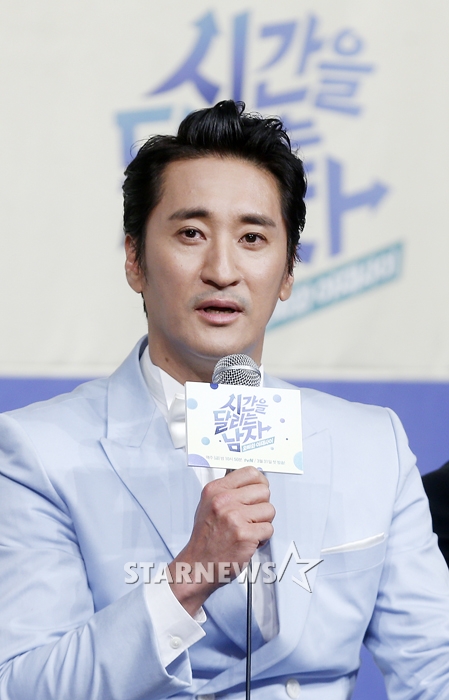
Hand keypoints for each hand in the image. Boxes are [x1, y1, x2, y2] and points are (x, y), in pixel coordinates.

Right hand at [168, 466, 274, 615]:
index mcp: (215, 490)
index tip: (258, 491)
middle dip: (262, 505)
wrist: (198, 566)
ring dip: (263, 523)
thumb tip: (253, 480)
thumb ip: (229, 490)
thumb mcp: (208, 505)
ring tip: (248, 529)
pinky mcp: (244, 535)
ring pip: (269, 510)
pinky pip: (269, 529)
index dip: (259, 483)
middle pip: (264, 490)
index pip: (251, 472)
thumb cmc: (205, 538)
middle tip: (251, 517)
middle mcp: (223, 501)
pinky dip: (262, 538)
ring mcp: (234, 517)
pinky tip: (248, 540)